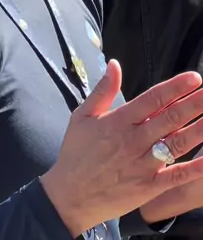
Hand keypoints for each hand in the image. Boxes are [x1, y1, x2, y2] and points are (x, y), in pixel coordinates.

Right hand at [40, 60, 202, 236]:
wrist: (70, 195)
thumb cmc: (75, 153)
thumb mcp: (82, 116)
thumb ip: (102, 90)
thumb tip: (114, 64)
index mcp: (118, 121)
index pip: (153, 99)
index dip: (175, 87)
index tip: (194, 78)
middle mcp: (133, 140)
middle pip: (170, 118)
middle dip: (194, 104)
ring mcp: (142, 165)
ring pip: (176, 144)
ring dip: (198, 130)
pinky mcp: (148, 188)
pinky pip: (175, 177)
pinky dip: (194, 168)